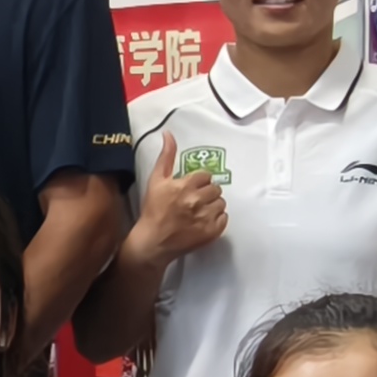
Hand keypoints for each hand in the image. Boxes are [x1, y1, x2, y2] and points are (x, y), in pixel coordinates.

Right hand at [128, 132, 228, 264]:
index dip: (199, 182)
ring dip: (213, 206)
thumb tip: (168, 134)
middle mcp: (197, 200)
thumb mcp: (156, 180)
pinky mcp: (211, 232)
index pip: (206, 176)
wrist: (152, 242)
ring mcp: (206, 217)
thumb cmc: (153, 210)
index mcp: (185, 185)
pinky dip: (217, 220)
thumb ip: (166, 156)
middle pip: (216, 189)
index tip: (191, 189)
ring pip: (221, 204)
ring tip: (200, 212)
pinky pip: (224, 219)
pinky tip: (204, 221)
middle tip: (196, 201)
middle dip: (207, 193)